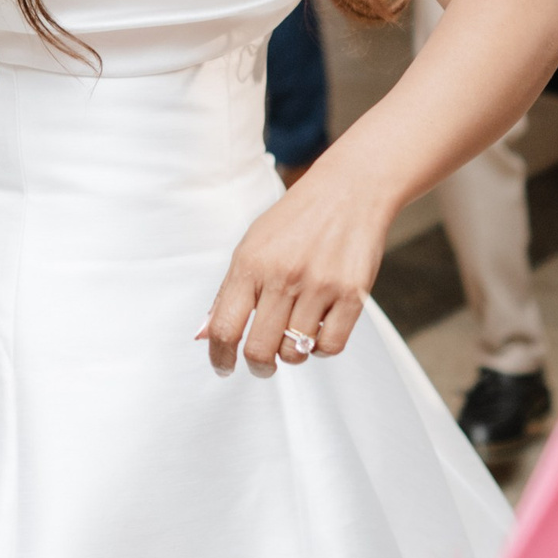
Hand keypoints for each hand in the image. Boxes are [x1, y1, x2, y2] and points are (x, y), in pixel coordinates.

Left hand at [197, 153, 388, 374]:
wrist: (349, 190)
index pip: (224, 328)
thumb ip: (228, 293)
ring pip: (296, 352)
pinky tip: (317, 331)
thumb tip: (204, 336)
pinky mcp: (353, 294)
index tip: (224, 367)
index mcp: (251, 263)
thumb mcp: (251, 246)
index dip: (220, 357)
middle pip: (260, 349)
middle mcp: (283, 275)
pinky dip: (320, 349)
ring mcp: (320, 285)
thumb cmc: (295, 221)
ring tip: (293, 337)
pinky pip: (330, 346)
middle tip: (262, 365)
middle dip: (258, 366)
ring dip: (291, 355)